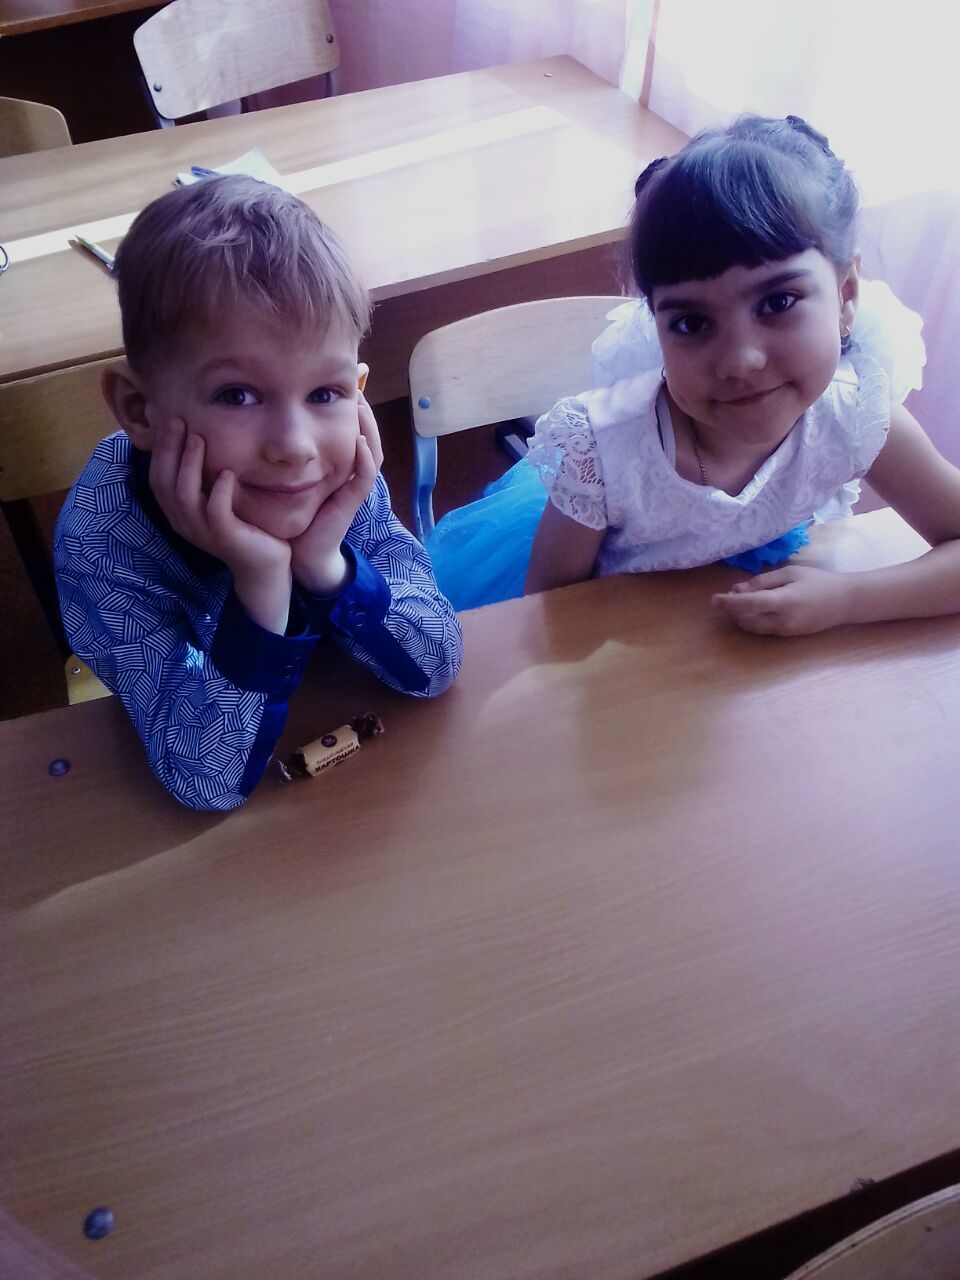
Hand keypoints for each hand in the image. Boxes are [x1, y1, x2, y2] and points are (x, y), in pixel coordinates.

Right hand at [149, 417, 292, 631]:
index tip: (166, 419)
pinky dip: (219, 491)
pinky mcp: (226, 537)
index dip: (159, 448)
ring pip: (185, 495)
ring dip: (190, 464)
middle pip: (164, 482)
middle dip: (169, 449)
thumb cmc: (242, 526)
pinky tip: (226, 473)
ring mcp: (203, 531)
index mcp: (177, 512)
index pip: (157, 476)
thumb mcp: (217, 498)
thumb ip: (204, 476)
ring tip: (198, 439)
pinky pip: (216, 512)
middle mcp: (184, 522)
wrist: (264, 565)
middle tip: (178, 420)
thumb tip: (197, 438)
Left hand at [290, 390, 382, 594]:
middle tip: (358, 386)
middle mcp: (350, 474)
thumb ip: (285, 454)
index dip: (352, 409)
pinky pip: (364, 477)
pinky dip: (364, 458)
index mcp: (339, 467)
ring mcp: (353, 488)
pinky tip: (359, 441)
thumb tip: (270, 426)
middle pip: (368, 436)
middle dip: (365, 411)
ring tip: (362, 406)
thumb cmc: (294, 514)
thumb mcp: (289, 476)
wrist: (300, 551)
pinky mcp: (351, 502)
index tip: (343, 384)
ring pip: (372, 452)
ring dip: (369, 428)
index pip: (352, 431)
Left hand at [712, 564, 848, 635]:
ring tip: (738, 601)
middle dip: (732, 611)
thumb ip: (763, 581)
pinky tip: (753, 608)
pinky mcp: (787, 636)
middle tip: (725, 596)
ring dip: (740, 617)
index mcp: (785, 601)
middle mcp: (783, 620)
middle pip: (746, 620)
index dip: (729, 603)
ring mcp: (785, 631)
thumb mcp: (790, 573)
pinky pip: (763, 630)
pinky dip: (752, 620)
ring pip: (752, 628)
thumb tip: (737, 589)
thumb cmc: (818, 581)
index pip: (750, 604)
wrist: (845, 602)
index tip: (714, 599)